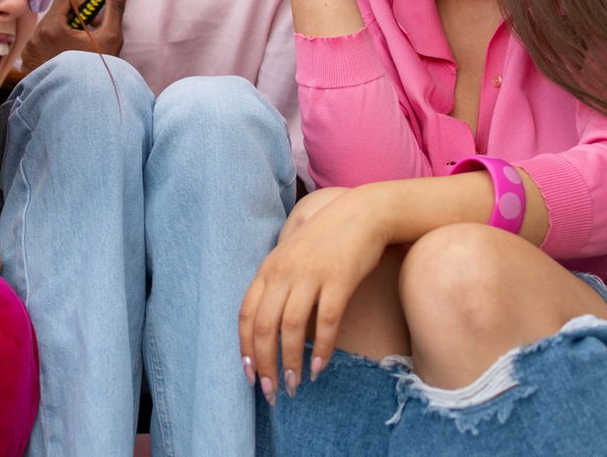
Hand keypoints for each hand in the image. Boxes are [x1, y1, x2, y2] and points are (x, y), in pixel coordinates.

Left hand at [20, 0, 128, 65]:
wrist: (81, 104)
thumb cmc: (96, 70)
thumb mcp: (110, 37)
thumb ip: (114, 8)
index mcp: (51, 28)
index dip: (82, 4)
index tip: (93, 21)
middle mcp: (35, 37)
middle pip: (56, 13)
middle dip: (75, 20)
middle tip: (90, 37)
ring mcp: (30, 51)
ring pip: (49, 28)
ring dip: (65, 33)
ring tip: (79, 50)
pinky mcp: (29, 63)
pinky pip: (41, 43)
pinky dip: (55, 46)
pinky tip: (68, 60)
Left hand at [238, 187, 389, 401]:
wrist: (362, 214)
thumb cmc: (326, 239)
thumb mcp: (291, 257)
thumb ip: (276, 285)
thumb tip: (268, 326)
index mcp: (269, 269)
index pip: (246, 314)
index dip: (245, 348)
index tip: (249, 376)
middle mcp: (284, 272)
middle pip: (264, 326)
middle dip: (265, 365)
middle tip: (271, 392)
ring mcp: (311, 274)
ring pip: (291, 328)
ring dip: (291, 362)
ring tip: (295, 385)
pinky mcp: (339, 279)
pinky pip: (325, 321)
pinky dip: (321, 348)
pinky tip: (319, 367)